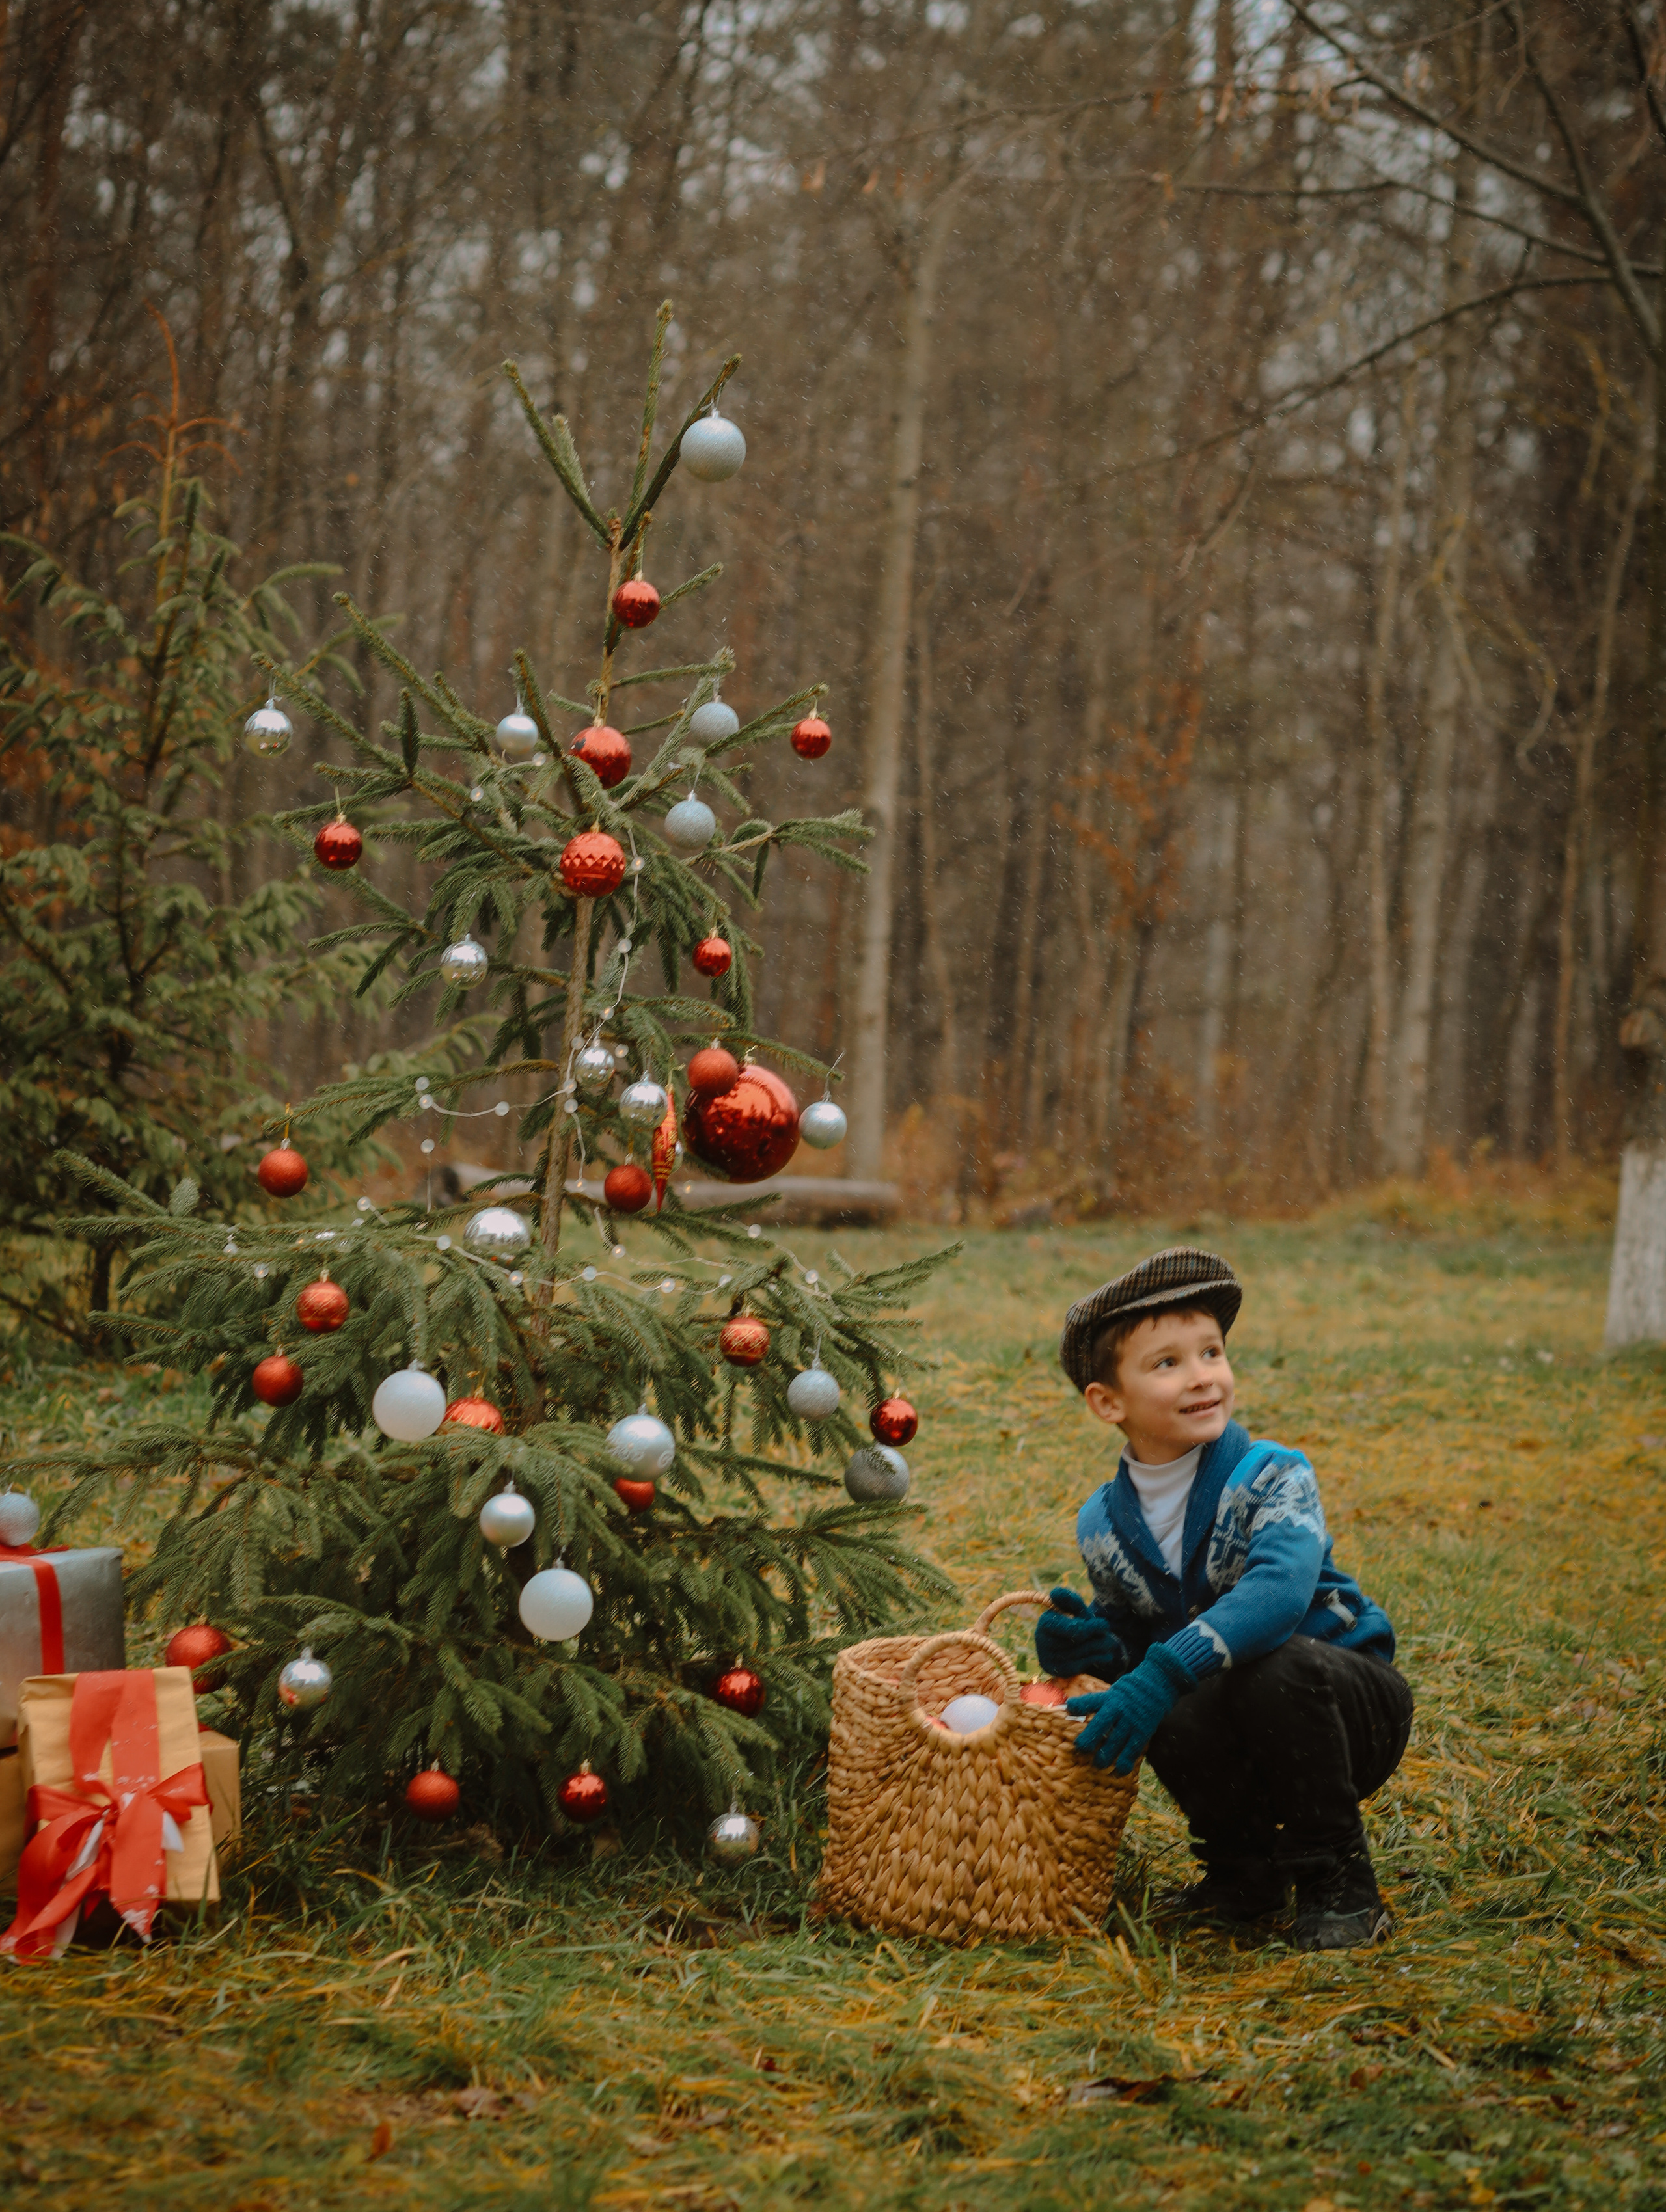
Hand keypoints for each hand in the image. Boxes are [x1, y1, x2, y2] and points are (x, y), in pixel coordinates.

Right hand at [1034, 1586, 1124, 1680]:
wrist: (1071, 1644)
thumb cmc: (1074, 1621)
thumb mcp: (1075, 1609)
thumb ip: (1071, 1600)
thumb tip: (1054, 1593)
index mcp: (1045, 1621)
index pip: (1073, 1629)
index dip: (1091, 1628)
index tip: (1104, 1625)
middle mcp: (1042, 1641)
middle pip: (1080, 1641)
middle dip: (1098, 1636)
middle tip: (1109, 1635)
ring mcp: (1049, 1658)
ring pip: (1082, 1653)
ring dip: (1100, 1647)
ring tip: (1108, 1643)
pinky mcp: (1057, 1670)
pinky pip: (1082, 1666)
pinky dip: (1097, 1659)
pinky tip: (1104, 1655)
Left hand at [1066, 1644, 1191, 1773]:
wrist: (1157, 1687)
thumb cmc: (1128, 1693)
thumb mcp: (1110, 1692)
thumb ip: (1094, 1703)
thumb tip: (1070, 1708)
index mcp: (1109, 1698)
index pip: (1091, 1701)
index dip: (1078, 1706)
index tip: (1069, 1710)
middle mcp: (1118, 1710)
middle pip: (1100, 1726)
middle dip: (1088, 1740)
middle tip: (1079, 1750)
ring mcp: (1131, 1722)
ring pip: (1114, 1743)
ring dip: (1104, 1757)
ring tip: (1097, 1765)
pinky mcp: (1143, 1733)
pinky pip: (1131, 1752)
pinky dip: (1123, 1764)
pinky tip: (1117, 1772)